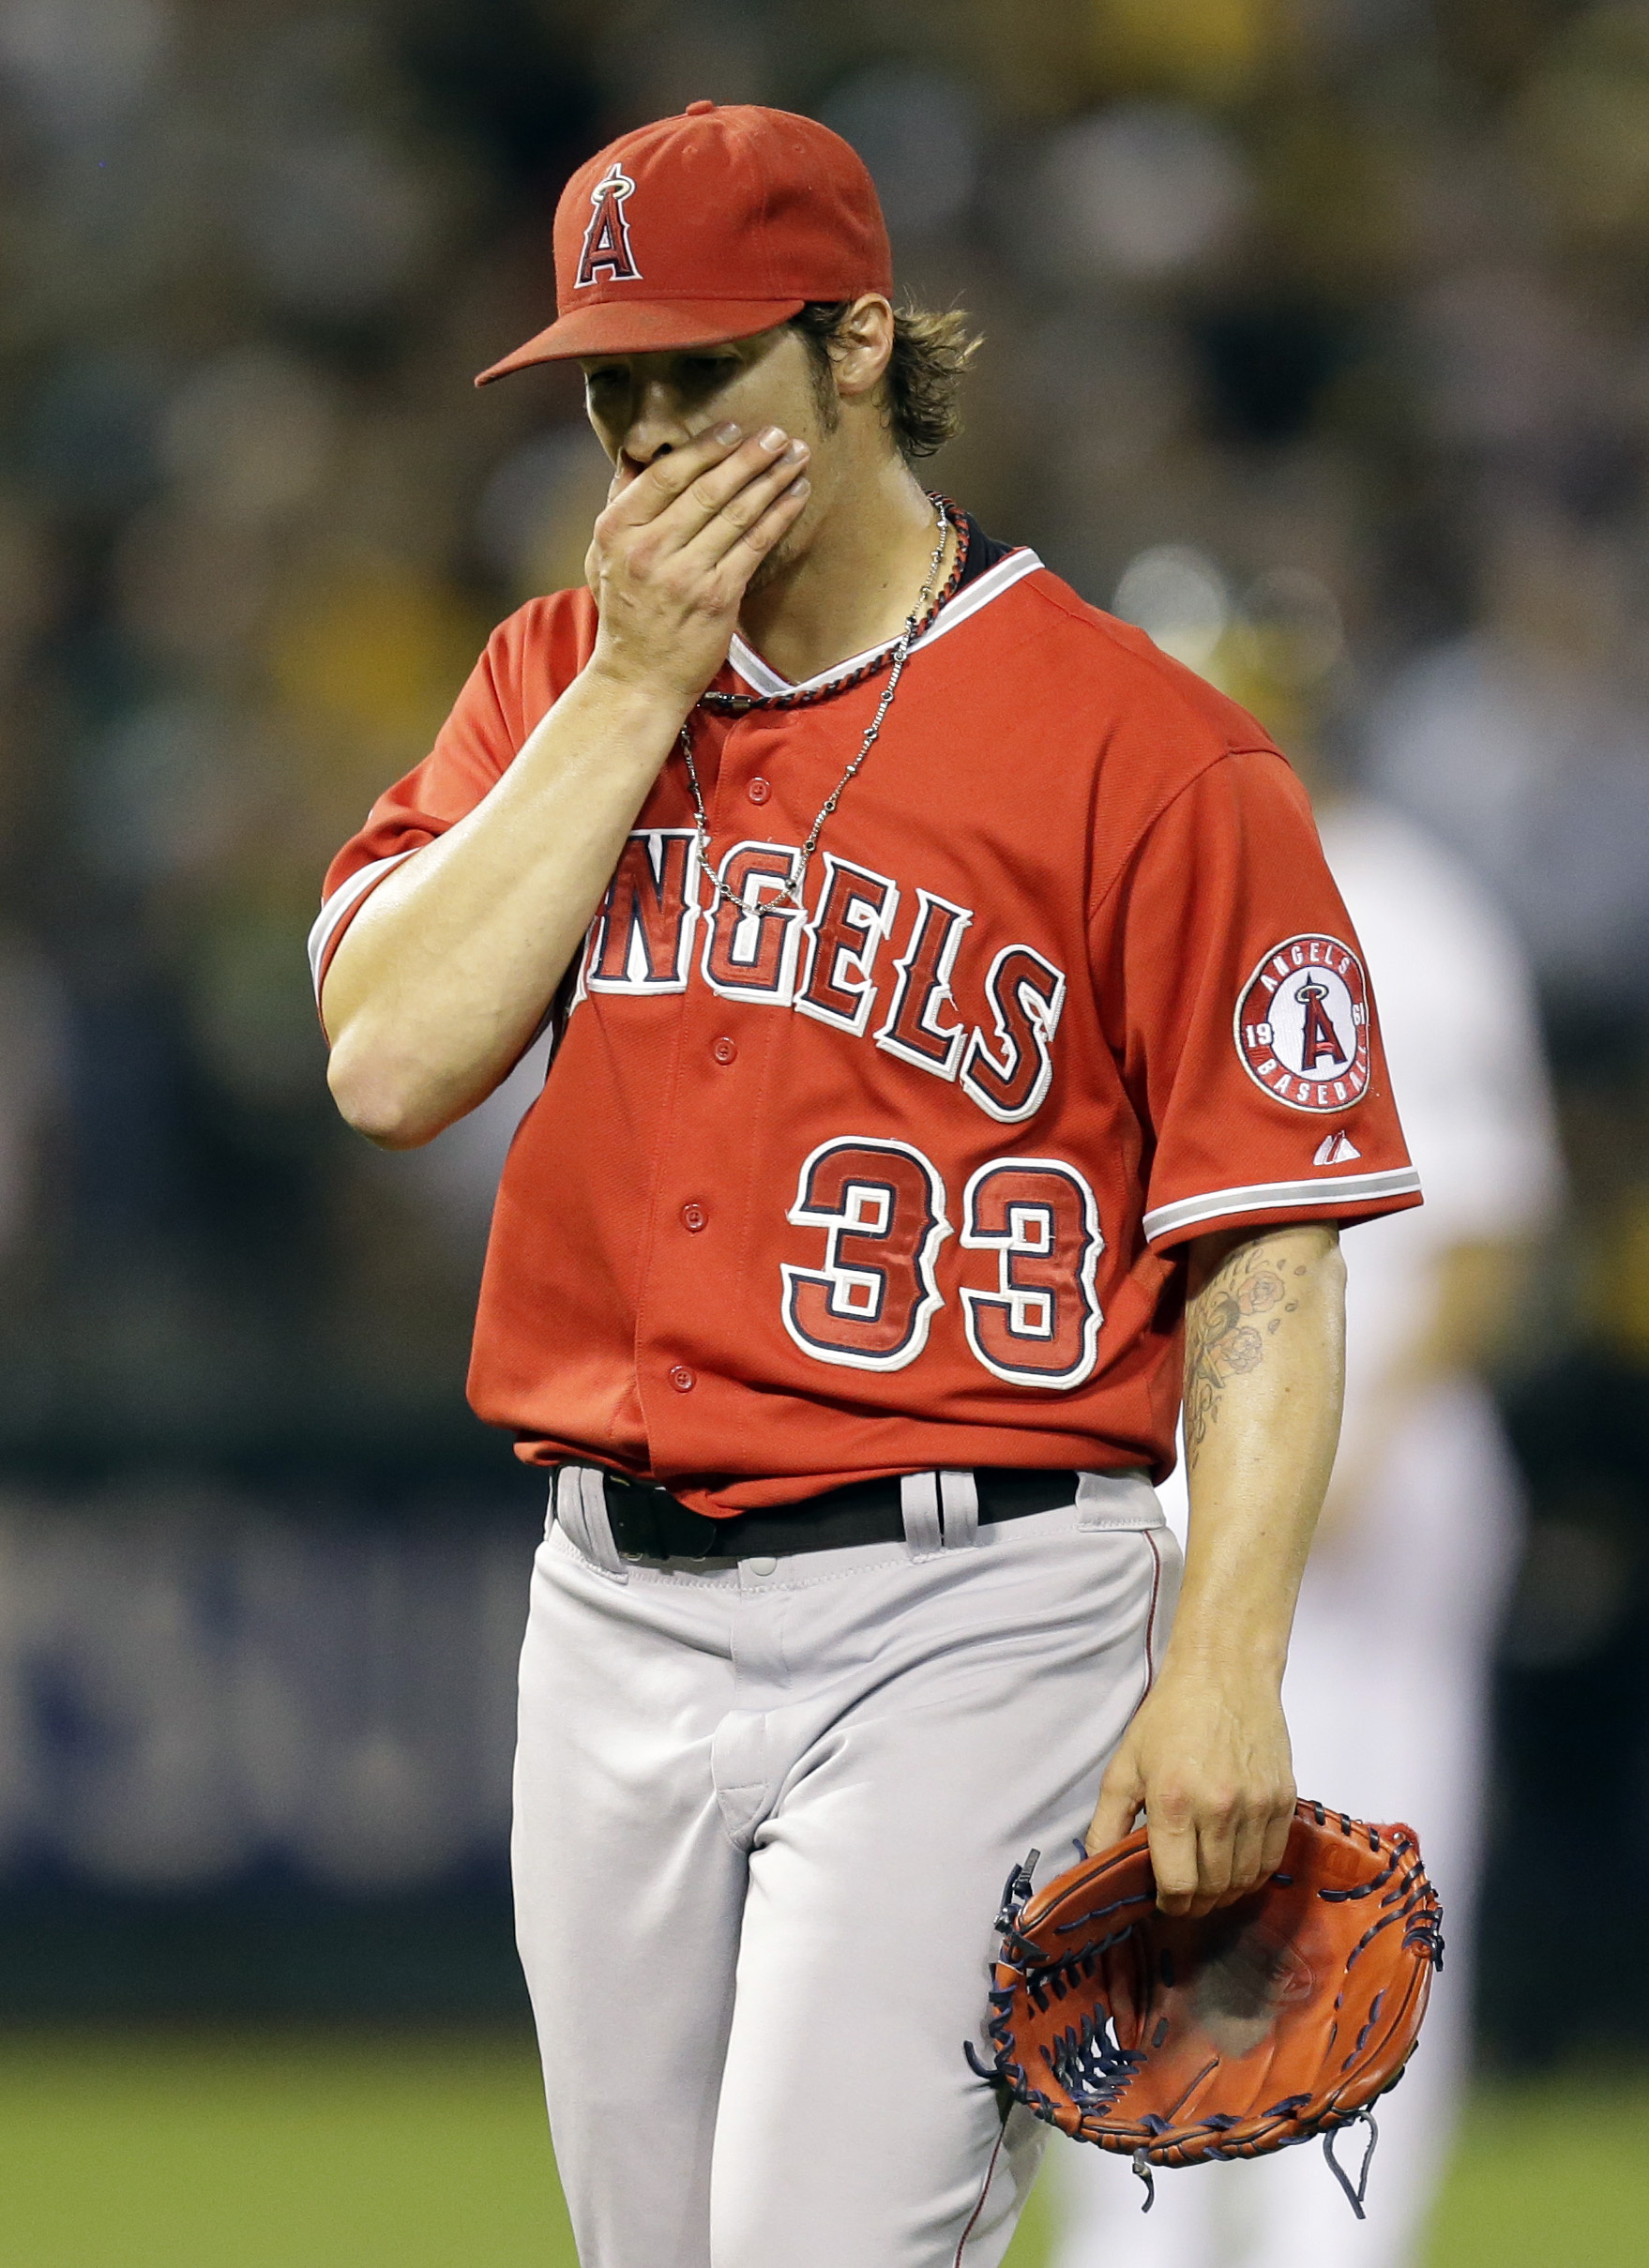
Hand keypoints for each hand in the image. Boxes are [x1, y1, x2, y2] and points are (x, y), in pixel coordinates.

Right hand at [584, 423, 810, 709]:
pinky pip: (755, 546)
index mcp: (617, 529)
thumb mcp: (602, 554)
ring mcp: (684, 574)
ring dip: (773, 480)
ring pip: (737, 514)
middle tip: (777, 433)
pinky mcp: (717, 598)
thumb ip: (622, 502)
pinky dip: (779, 516)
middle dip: (749, 456)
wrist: (638, 677)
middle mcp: (648, 549)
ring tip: (796, 455)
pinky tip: (796, 495)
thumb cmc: (626, 611)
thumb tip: (638, 450)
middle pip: (708, 489)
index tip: (734, 427)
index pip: (667, 475)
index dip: (705, 447)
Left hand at [1084, 1662, 1295, 1917]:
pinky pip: (1272, 1859)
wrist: (1226, 1673)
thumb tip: (1096, 1870)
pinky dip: (1253, 1874)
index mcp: (1173, 1802)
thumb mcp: (1124, 1765)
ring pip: (1245, 1881)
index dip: (1168, 1906)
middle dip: (1195, 1905)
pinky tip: (1236, 1867)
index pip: (1178, 1885)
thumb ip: (1106, 1824)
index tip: (1161, 1902)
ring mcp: (1257, 1806)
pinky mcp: (1284, 1800)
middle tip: (1183, 1899)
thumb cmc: (1169, 1717)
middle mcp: (1219, 1809)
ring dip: (1225, 1894)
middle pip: (1213, 1889)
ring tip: (1208, 1885)